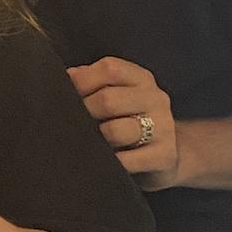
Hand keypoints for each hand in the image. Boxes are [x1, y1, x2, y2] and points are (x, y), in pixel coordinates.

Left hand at [68, 57, 179, 189]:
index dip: (82, 81)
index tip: (66, 95)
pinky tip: (103, 162)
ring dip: (95, 140)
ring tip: (89, 144)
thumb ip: (92, 83)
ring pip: (115, 131)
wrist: (165, 156)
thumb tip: (65, 78)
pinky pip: (126, 161)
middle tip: (74, 125)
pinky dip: (109, 163)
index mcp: (141, 79)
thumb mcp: (118, 96)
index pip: (110, 69)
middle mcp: (155, 99)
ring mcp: (163, 127)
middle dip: (84, 113)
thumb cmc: (130, 122)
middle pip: (108, 100)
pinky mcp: (164, 156)